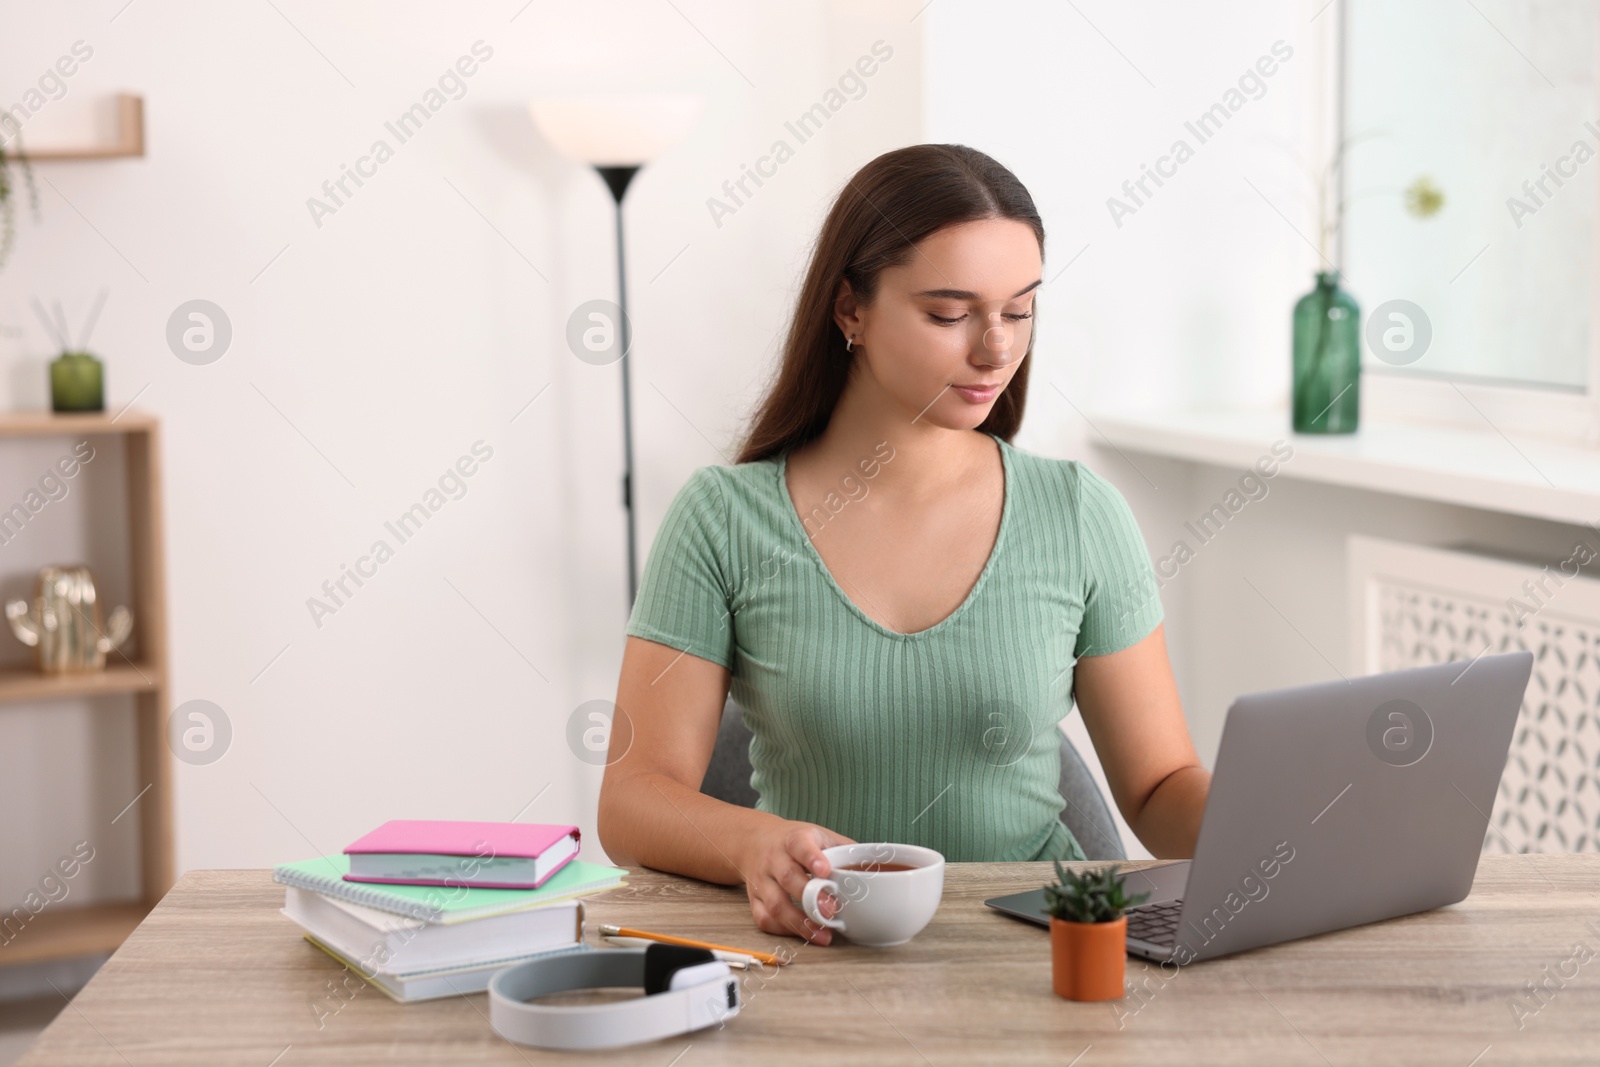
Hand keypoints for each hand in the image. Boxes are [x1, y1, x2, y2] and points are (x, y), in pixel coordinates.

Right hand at [737, 819, 854, 945]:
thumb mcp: (820, 836)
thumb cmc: (796, 842)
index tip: (825, 871)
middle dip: (810, 897)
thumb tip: (877, 868)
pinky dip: (783, 930)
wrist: (755, 841)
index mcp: (793, 839)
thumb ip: (845, 850)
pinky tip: (802, 934)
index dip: (812, 858)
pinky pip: (764, 919)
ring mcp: (762, 880)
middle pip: (788, 877)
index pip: (800, 845)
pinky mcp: (754, 899)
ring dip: (799, 922)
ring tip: (822, 934)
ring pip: (775, 903)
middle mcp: (774, 858)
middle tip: (832, 911)